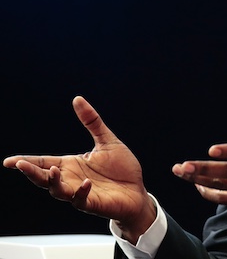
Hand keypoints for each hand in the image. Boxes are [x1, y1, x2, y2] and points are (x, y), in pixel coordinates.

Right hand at [3, 96, 154, 241]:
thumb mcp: (107, 141)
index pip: (44, 162)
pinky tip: (86, 183)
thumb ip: (92, 122)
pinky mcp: (93, 203)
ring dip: (53, 181)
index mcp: (71, 165)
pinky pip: (81, 200)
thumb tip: (77, 99)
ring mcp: (80, 192)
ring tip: (53, 170)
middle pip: (43, 177)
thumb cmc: (122, 169)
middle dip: (31, 172)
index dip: (26, 162)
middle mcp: (71, 179)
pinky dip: (81, 191)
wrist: (138, 192)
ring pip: (57, 190)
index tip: (8, 161)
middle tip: (19, 164)